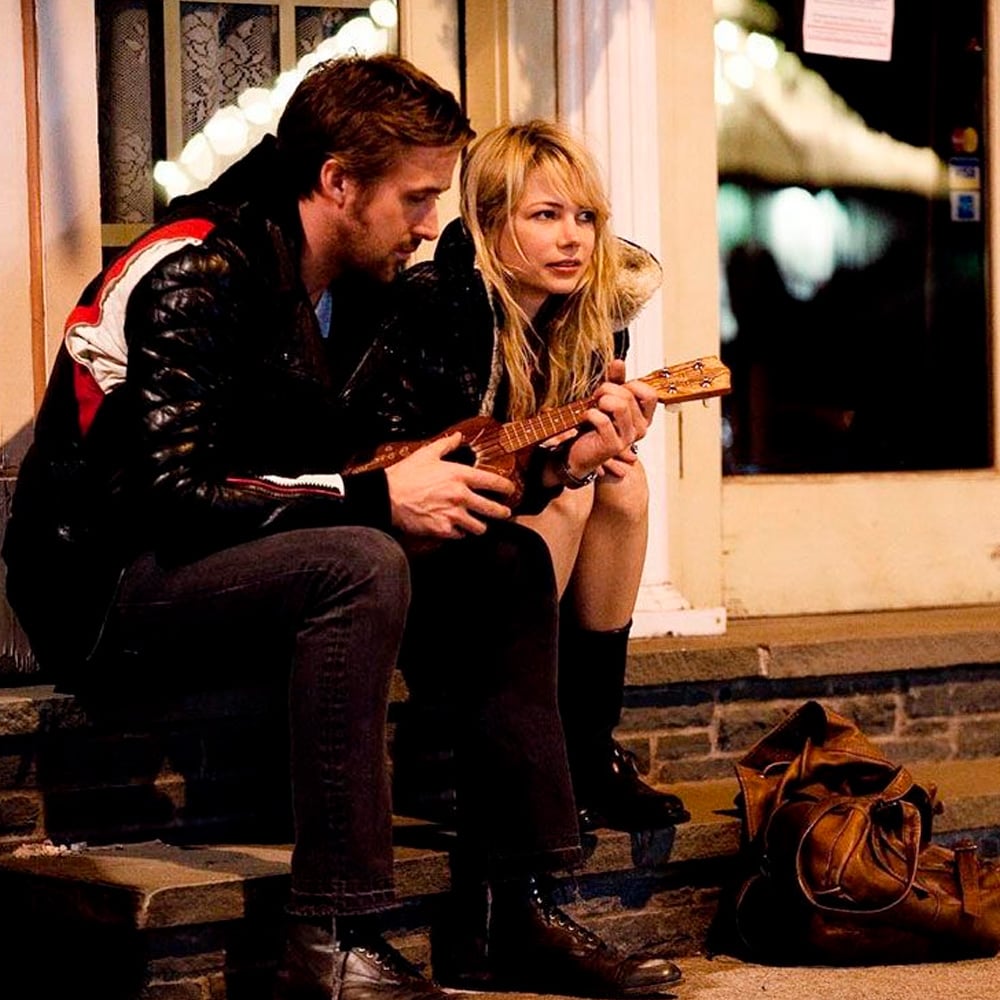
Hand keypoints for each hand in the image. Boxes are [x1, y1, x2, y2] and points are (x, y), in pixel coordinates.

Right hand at [386, 432, 513, 538]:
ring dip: (480, 525)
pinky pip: (460, 535)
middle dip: (502, 512)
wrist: (387, 497)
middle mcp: (460, 496)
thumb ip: (446, 444)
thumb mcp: (427, 453)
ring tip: (479, 524)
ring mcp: (453, 515)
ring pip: (479, 527)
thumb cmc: (405, 475)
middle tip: (505, 513)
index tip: (510, 490)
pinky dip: (460, 533)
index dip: (506, 487)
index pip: (493, 482)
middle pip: (493, 509)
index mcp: (459, 475)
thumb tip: (458, 436)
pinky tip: (457, 529)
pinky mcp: (443, 530)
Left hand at [561, 380, 652, 480]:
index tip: (616, 390)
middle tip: (595, 398)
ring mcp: (628, 439)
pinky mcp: (613, 446)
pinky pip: (603, 420)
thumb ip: (615, 381)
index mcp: (643, 417)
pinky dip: (589, 414)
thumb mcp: (606, 398)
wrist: (577, 450)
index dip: (631, 385)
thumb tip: (618, 361)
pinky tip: (585, 418)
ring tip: (593, 407)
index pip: (650, 394)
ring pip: (619, 406)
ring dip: (600, 401)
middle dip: (606, 389)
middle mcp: (640, 429)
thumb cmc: (593, 424)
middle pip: (629, 396)